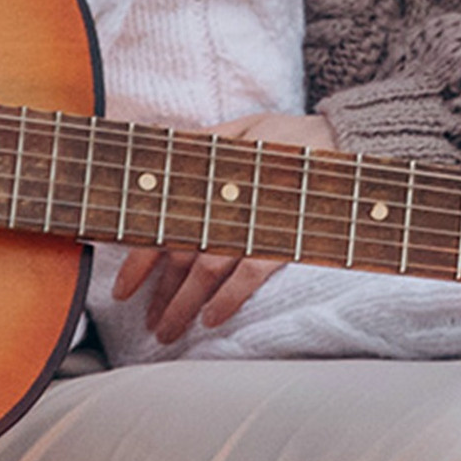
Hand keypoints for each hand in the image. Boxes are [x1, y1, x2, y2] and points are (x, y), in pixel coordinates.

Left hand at [113, 113, 337, 340]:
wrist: (339, 145)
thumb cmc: (286, 137)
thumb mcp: (240, 129)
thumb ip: (200, 144)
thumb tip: (158, 156)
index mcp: (210, 177)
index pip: (163, 223)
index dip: (139, 259)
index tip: (121, 289)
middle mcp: (224, 204)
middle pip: (180, 255)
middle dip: (158, 294)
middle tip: (144, 322)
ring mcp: (251, 223)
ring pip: (207, 272)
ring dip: (184, 305)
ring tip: (167, 331)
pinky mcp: (280, 240)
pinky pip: (248, 276)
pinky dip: (228, 299)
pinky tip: (211, 320)